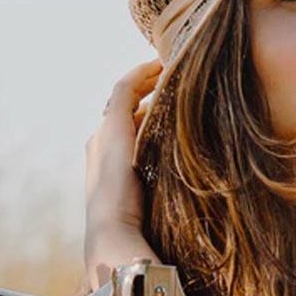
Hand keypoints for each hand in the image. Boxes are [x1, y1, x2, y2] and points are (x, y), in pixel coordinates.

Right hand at [84, 58, 160, 251]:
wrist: (114, 229)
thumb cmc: (137, 225)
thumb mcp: (154, 201)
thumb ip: (165, 186)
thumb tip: (194, 184)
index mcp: (107, 161)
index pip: (125, 128)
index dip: (144, 112)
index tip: (166, 103)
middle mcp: (100, 142)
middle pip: (123, 109)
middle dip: (144, 92)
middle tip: (169, 76)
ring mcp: (104, 132)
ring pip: (124, 95)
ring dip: (146, 80)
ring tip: (169, 67)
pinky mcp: (113, 125)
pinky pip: (126, 87)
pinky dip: (143, 74)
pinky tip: (162, 65)